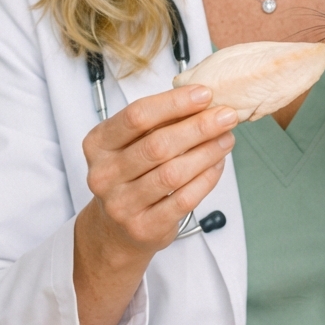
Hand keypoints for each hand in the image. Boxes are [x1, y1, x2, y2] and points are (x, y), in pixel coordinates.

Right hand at [80, 85, 237, 260]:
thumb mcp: (131, 144)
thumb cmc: (130, 176)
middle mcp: (104, 174)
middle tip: (227, 115)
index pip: (137, 116)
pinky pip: (184, 199)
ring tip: (227, 138)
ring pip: (173, 173)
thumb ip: (159, 123)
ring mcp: (121, 204)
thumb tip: (203, 101)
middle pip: (157, 145)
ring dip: (207, 152)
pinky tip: (217, 164)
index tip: (204, 94)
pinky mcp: (144, 227)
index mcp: (98, 144)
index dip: (173, 103)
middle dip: (198, 127)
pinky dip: (206, 179)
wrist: (116, 230)